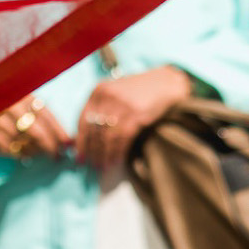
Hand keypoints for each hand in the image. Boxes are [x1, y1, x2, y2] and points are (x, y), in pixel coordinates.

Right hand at [0, 96, 69, 161]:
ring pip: (21, 143)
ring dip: (34, 150)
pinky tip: (25, 154)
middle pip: (36, 132)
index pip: (46, 116)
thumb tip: (67, 141)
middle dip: (49, 146)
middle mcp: (9, 107)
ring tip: (41, 152)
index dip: (58, 132)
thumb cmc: (15, 106)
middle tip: (57, 156)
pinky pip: (7, 150)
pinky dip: (18, 154)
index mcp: (24, 96)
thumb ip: (47, 120)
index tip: (68, 144)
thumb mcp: (30, 105)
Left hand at [77, 67, 192, 171]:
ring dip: (105, 155)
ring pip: (107, 137)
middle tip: (92, 165)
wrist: (168, 82)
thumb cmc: (140, 90)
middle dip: (92, 151)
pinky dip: (118, 152)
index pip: (83, 120)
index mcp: (99, 91)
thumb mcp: (116, 93)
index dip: (81, 141)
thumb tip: (87, 137)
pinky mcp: (137, 114)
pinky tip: (117, 160)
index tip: (80, 156)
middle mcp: (108, 96)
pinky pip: (122, 138)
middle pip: (94, 130)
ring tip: (104, 166)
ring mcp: (123, 105)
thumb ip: (101, 109)